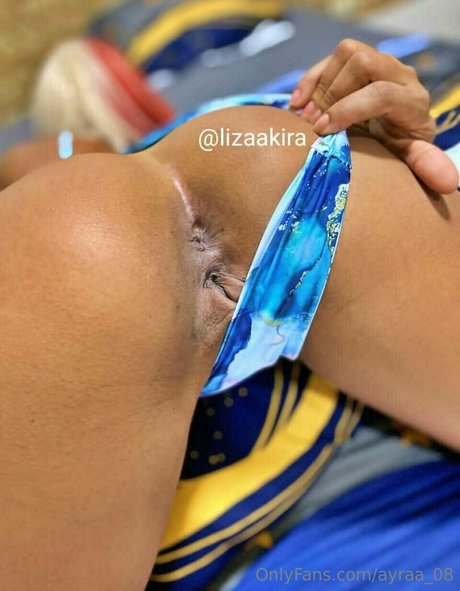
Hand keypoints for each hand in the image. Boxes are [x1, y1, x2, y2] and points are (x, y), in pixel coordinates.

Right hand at [290, 39, 457, 193]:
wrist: (397, 130)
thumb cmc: (399, 147)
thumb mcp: (411, 157)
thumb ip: (425, 164)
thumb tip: (449, 183)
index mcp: (412, 100)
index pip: (380, 93)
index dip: (348, 109)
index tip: (324, 131)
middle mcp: (399, 74)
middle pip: (362, 62)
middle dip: (333, 93)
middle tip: (314, 124)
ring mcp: (378, 64)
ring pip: (347, 52)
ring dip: (320, 83)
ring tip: (305, 116)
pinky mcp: (358, 62)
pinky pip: (332, 58)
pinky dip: (310, 79)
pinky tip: (297, 104)